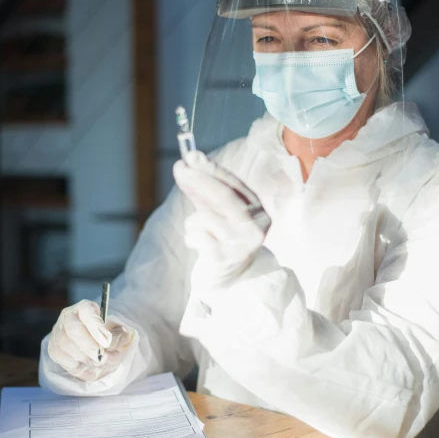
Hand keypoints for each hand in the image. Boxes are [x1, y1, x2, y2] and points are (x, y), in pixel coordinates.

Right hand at [47, 300, 134, 380]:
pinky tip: (87, 367)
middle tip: (102, 357)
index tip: (106, 341)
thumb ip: (118, 336)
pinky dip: (75, 365)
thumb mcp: (118, 332)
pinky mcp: (54, 349)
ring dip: (83, 357)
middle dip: (89, 346)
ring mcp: (58, 332)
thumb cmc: (107, 337)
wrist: (96, 348)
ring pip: (65, 344)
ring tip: (98, 363)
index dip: (96, 326)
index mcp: (85, 307)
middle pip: (73, 328)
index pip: (86, 310)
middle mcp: (68, 317)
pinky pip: (60, 357)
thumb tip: (112, 341)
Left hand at [173, 151, 269, 288]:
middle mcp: (256, 226)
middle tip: (179, 167)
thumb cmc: (221, 238)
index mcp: (258, 211)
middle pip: (224, 196)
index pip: (234, 184)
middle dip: (199, 179)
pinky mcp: (225, 258)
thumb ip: (203, 185)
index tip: (190, 157)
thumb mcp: (215, 209)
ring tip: (197, 231)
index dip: (211, 169)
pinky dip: (191, 237)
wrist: (229, 280)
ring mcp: (242, 244)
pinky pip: (198, 236)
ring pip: (206, 217)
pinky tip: (198, 245)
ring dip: (193, 220)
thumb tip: (190, 157)